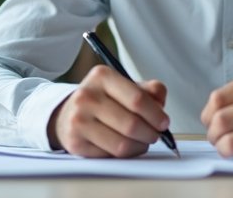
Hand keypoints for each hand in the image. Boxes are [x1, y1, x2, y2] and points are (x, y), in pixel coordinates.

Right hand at [49, 64, 169, 157]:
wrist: (68, 114)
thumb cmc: (104, 100)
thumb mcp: (125, 86)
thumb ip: (149, 90)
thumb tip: (161, 103)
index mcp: (102, 76)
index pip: (137, 99)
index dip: (156, 115)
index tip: (164, 123)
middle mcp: (87, 96)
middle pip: (131, 124)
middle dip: (150, 134)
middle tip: (155, 135)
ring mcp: (78, 120)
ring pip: (122, 144)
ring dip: (139, 146)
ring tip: (142, 141)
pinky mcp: (75, 143)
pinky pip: (110, 155)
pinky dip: (124, 154)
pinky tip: (124, 145)